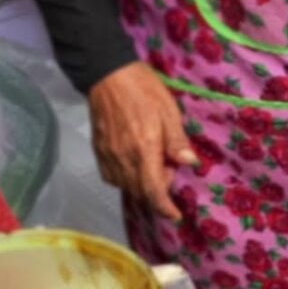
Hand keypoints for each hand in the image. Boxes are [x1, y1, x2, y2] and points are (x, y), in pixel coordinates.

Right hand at [88, 62, 196, 220]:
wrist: (107, 73)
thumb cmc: (144, 90)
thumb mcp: (170, 112)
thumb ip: (177, 141)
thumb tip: (189, 163)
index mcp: (144, 150)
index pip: (153, 191)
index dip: (164, 208)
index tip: (175, 215)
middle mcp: (123, 158)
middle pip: (139, 192)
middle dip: (158, 192)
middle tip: (169, 170)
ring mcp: (107, 155)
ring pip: (125, 186)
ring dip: (142, 186)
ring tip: (154, 165)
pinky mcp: (97, 151)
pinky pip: (111, 177)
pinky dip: (126, 179)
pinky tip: (135, 165)